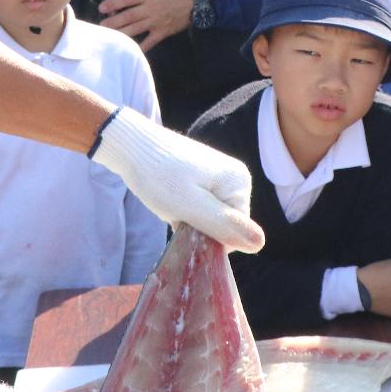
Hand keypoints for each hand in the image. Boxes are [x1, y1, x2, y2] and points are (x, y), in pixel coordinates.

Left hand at [90, 107, 264, 251]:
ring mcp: (219, 177)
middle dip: (200, 227)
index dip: (210, 237)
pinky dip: (183, 211)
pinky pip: (199, 208)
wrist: (130, 146)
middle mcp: (235, 178)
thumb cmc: (158, 177)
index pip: (236, 233)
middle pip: (224, 225)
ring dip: (188, 220)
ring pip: (209, 219)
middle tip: (175, 212)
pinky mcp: (203, 178)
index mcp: (239, 183)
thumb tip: (260, 244)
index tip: (186, 222)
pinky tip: (169, 200)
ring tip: (170, 205)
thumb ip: (224, 226)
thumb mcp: (191, 207)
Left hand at [98, 0, 196, 51]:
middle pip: (128, 16)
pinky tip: (130, 51)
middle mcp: (150, 9)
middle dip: (113, 21)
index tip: (102, 8)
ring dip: (121, 33)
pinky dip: (140, 47)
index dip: (113, 3)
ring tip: (109, 36)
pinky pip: (149, 42)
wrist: (194, 1)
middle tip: (101, 26)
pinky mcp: (162, 32)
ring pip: (136, 29)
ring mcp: (155, 22)